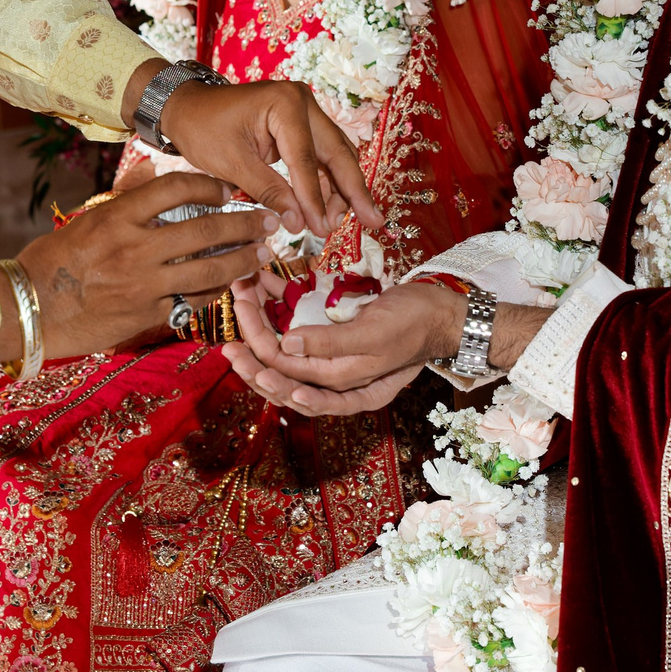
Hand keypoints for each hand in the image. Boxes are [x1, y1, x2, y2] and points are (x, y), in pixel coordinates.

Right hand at [6, 172, 267, 359]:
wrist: (30, 308)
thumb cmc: (53, 262)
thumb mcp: (87, 222)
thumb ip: (125, 207)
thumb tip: (156, 184)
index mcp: (118, 217)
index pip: (175, 188)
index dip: (209, 185)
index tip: (228, 188)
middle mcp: (135, 247)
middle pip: (205, 229)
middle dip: (243, 224)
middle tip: (266, 221)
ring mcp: (144, 283)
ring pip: (210, 268)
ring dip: (242, 260)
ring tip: (261, 254)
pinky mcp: (148, 314)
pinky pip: (194, 300)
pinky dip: (217, 291)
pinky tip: (231, 284)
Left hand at [151, 75, 380, 239]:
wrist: (187, 108)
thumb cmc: (202, 128)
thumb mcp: (232, 163)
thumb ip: (269, 191)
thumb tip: (299, 223)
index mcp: (286, 104)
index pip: (307, 159)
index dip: (315, 197)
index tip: (320, 229)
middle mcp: (304, 103)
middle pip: (337, 153)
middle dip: (353, 191)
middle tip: (373, 222)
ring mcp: (306, 113)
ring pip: (335, 156)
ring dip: (341, 191)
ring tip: (342, 224)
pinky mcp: (301, 126)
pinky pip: (321, 157)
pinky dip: (326, 183)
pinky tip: (331, 209)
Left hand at [220, 277, 462, 415]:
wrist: (440, 309)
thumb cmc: (413, 323)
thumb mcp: (375, 334)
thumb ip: (332, 344)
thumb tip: (288, 347)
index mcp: (344, 386)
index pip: (294, 382)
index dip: (264, 368)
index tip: (242, 354)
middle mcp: (332, 377)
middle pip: (281, 371)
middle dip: (252, 346)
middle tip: (230, 323)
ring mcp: (330, 356)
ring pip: (283, 351)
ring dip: (259, 324)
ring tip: (240, 297)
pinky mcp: (331, 334)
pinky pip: (296, 327)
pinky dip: (278, 306)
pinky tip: (263, 285)